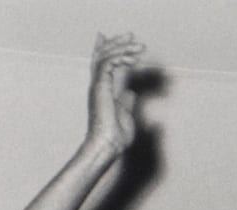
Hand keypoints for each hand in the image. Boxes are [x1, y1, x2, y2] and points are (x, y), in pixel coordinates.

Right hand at [85, 33, 145, 155]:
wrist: (108, 144)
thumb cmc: (116, 136)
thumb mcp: (126, 115)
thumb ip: (127, 102)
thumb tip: (131, 93)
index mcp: (103, 90)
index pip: (104, 65)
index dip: (111, 51)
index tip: (124, 42)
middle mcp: (98, 85)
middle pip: (103, 55)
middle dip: (118, 44)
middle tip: (134, 37)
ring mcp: (98, 85)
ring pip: (105, 56)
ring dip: (122, 48)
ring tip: (139, 47)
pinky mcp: (100, 86)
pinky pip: (107, 64)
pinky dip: (120, 58)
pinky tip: (133, 60)